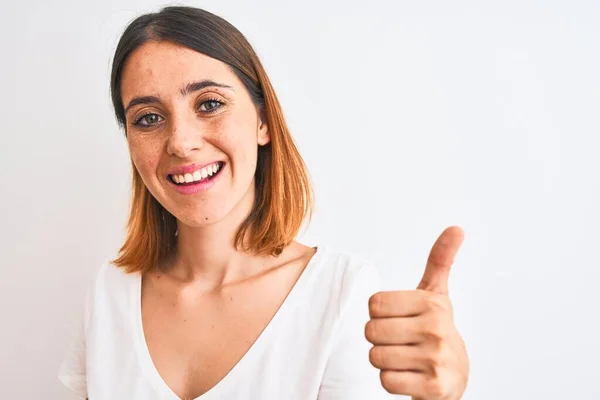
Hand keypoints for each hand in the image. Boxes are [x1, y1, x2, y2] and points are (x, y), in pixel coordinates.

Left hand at [365, 226, 468, 399]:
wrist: (455, 376)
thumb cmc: (435, 330)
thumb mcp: (436, 293)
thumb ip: (440, 260)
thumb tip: (456, 228)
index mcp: (432, 303)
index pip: (374, 304)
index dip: (380, 314)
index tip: (400, 318)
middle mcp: (436, 328)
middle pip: (371, 330)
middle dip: (379, 339)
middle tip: (400, 341)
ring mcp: (436, 358)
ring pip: (376, 356)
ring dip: (384, 360)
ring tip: (406, 358)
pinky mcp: (434, 386)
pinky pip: (386, 381)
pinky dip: (392, 381)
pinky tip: (410, 375)